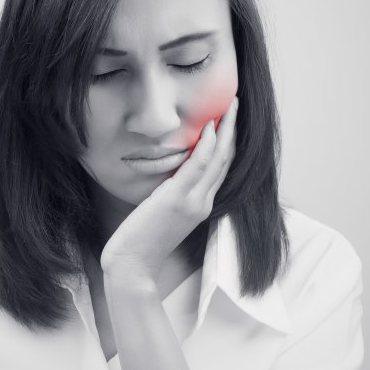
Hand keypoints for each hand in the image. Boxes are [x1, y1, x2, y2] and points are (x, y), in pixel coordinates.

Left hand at [100, 96, 238, 281]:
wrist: (133, 265)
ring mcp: (193, 202)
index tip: (229, 119)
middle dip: (233, 130)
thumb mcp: (160, 210)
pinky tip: (210, 127)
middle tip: (237, 104)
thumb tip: (169, 169)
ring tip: (230, 107)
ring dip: (226, 130)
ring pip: (218, 160)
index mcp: (201, 205)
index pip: (221, 168)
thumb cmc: (141, 240)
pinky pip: (198, 167)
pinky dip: (207, 146)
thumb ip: (170, 191)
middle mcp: (203, 203)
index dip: (228, 142)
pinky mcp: (177, 201)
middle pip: (226, 160)